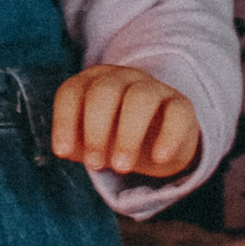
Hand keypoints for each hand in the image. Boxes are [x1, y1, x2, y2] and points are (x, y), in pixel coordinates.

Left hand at [52, 68, 199, 179]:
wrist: (160, 144)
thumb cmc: (116, 138)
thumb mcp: (92, 142)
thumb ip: (76, 144)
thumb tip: (64, 150)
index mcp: (94, 82)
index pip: (73, 91)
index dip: (65, 120)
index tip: (62, 152)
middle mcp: (122, 78)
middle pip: (105, 91)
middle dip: (96, 129)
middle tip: (95, 164)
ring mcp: (153, 88)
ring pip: (140, 98)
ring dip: (128, 134)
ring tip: (121, 167)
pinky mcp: (181, 105)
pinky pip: (177, 112)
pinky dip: (168, 135)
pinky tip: (159, 158)